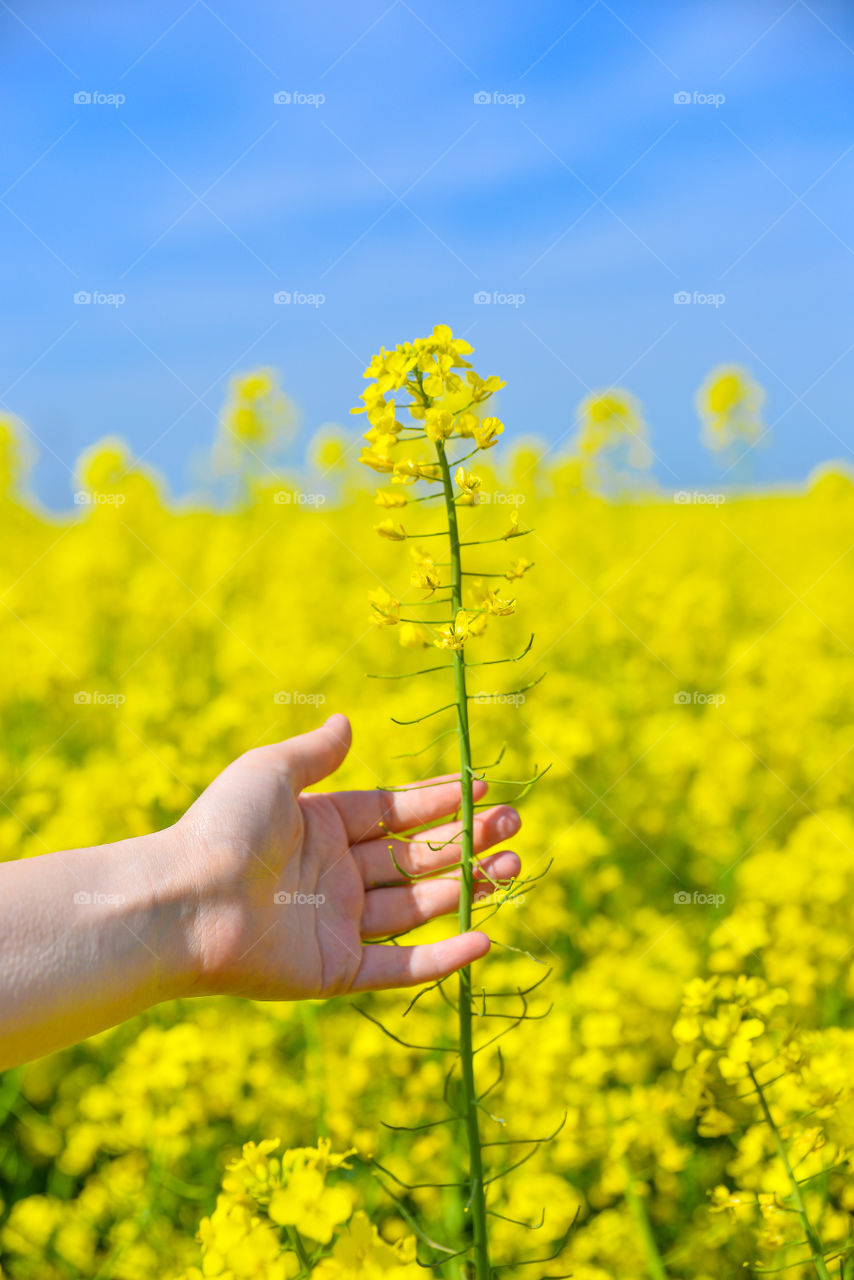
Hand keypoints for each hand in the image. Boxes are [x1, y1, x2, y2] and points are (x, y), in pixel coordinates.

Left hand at [174, 714, 521, 998]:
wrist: (186, 901)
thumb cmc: (224, 828)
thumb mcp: (271, 772)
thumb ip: (316, 752)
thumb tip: (348, 721)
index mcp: (322, 827)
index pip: (395, 811)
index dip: (439, 799)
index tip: (483, 787)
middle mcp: (336, 875)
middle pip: (415, 857)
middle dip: (466, 839)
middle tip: (513, 824)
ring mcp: (339, 924)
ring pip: (419, 905)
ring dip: (468, 887)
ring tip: (514, 865)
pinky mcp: (338, 971)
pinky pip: (401, 965)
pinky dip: (444, 956)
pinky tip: (485, 937)